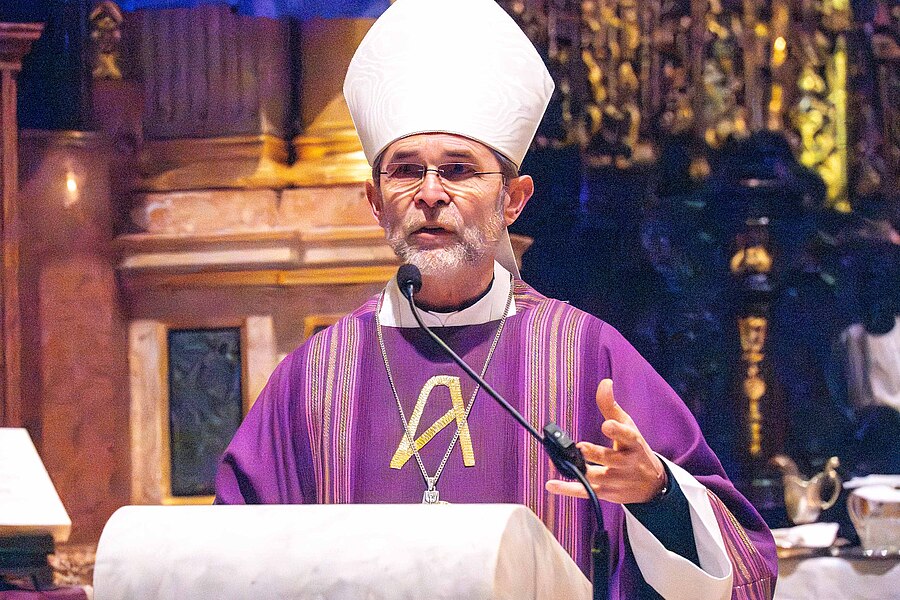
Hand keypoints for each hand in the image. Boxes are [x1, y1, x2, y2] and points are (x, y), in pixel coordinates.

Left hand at [545, 379, 666, 503]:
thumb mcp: (628, 427)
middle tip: (581, 447)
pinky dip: (567, 489)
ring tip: (562, 463)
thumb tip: (605, 383)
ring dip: (579, 471)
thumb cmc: (636, 450)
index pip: (627, 436)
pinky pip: (585, 491)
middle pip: (610, 459)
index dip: (617, 430)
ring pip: (596, 477)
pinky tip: (551, 484)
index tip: (607, 425)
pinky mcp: (605, 492)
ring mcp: (615, 479)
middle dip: (595, 453)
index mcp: (632, 443)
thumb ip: (612, 406)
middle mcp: (625, 463)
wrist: (652, 485)